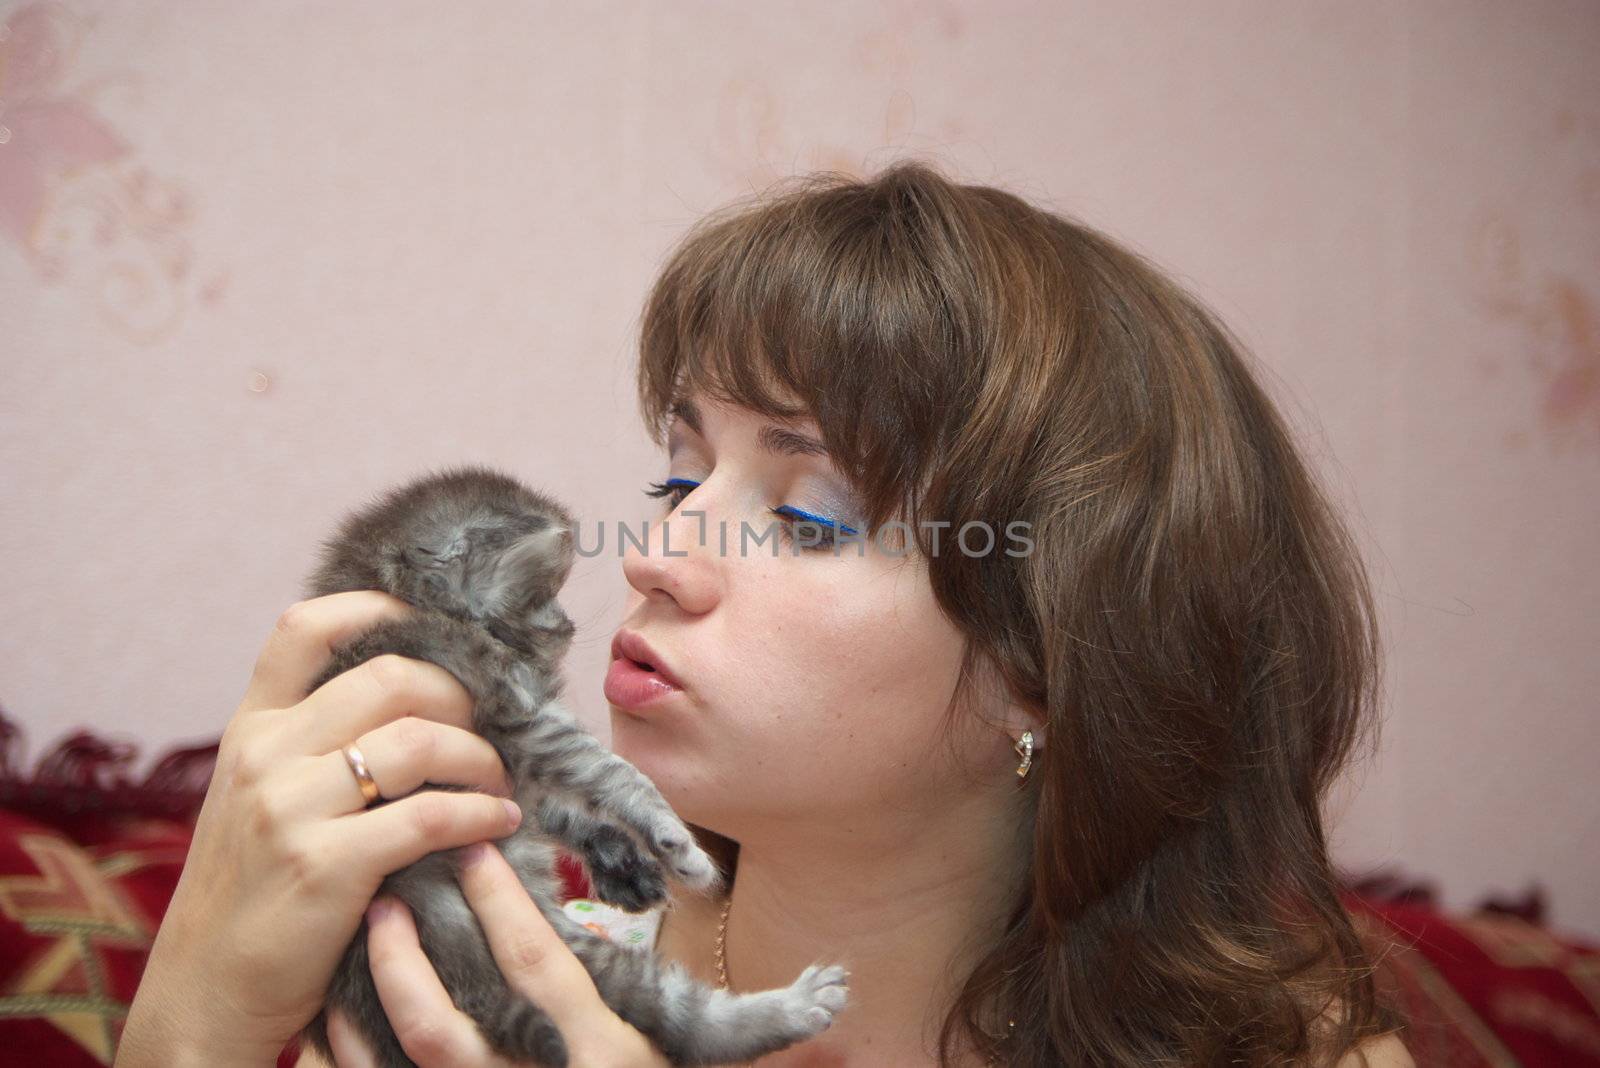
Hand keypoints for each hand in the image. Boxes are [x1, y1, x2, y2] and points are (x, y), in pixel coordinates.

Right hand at [117, 592, 523, 1067]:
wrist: (207, 991)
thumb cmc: (253, 892)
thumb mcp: (259, 798)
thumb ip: (313, 745)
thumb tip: (415, 698)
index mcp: (251, 729)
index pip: (305, 628)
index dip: (377, 608)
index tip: (436, 623)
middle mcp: (265, 755)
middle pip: (388, 676)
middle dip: (461, 694)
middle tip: (493, 725)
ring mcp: (289, 808)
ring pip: (418, 740)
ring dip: (480, 756)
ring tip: (500, 781)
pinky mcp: (323, 865)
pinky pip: (429, 815)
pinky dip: (479, 814)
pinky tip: (498, 824)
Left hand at [325, 842, 670, 1067]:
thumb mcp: (642, 1031)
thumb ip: (597, 983)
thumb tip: (536, 910)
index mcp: (593, 1049)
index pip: (533, 963)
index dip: (498, 901)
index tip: (474, 848)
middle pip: (442, 1023)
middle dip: (403, 957)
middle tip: (388, 898)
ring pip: (404, 1062)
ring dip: (370, 998)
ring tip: (360, 940)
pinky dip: (349, 1050)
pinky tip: (336, 1009)